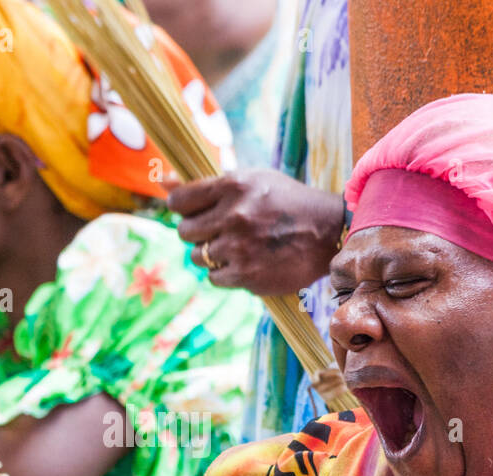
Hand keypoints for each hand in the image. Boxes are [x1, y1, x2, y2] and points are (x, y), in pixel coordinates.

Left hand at [165, 169, 345, 296]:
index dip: (181, 208)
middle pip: (185, 231)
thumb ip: (207, 185)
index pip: (179, 202)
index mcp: (233, 186)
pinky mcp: (247, 275)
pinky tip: (244, 262)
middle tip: (217, 230)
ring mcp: (239, 248)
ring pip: (197, 256)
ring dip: (210, 254)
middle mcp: (233, 216)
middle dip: (197, 232)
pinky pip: (214, 278)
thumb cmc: (287, 202)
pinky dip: (225, 273)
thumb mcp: (252, 181)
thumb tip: (163, 181)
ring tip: (235, 246)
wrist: (329, 233)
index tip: (190, 212)